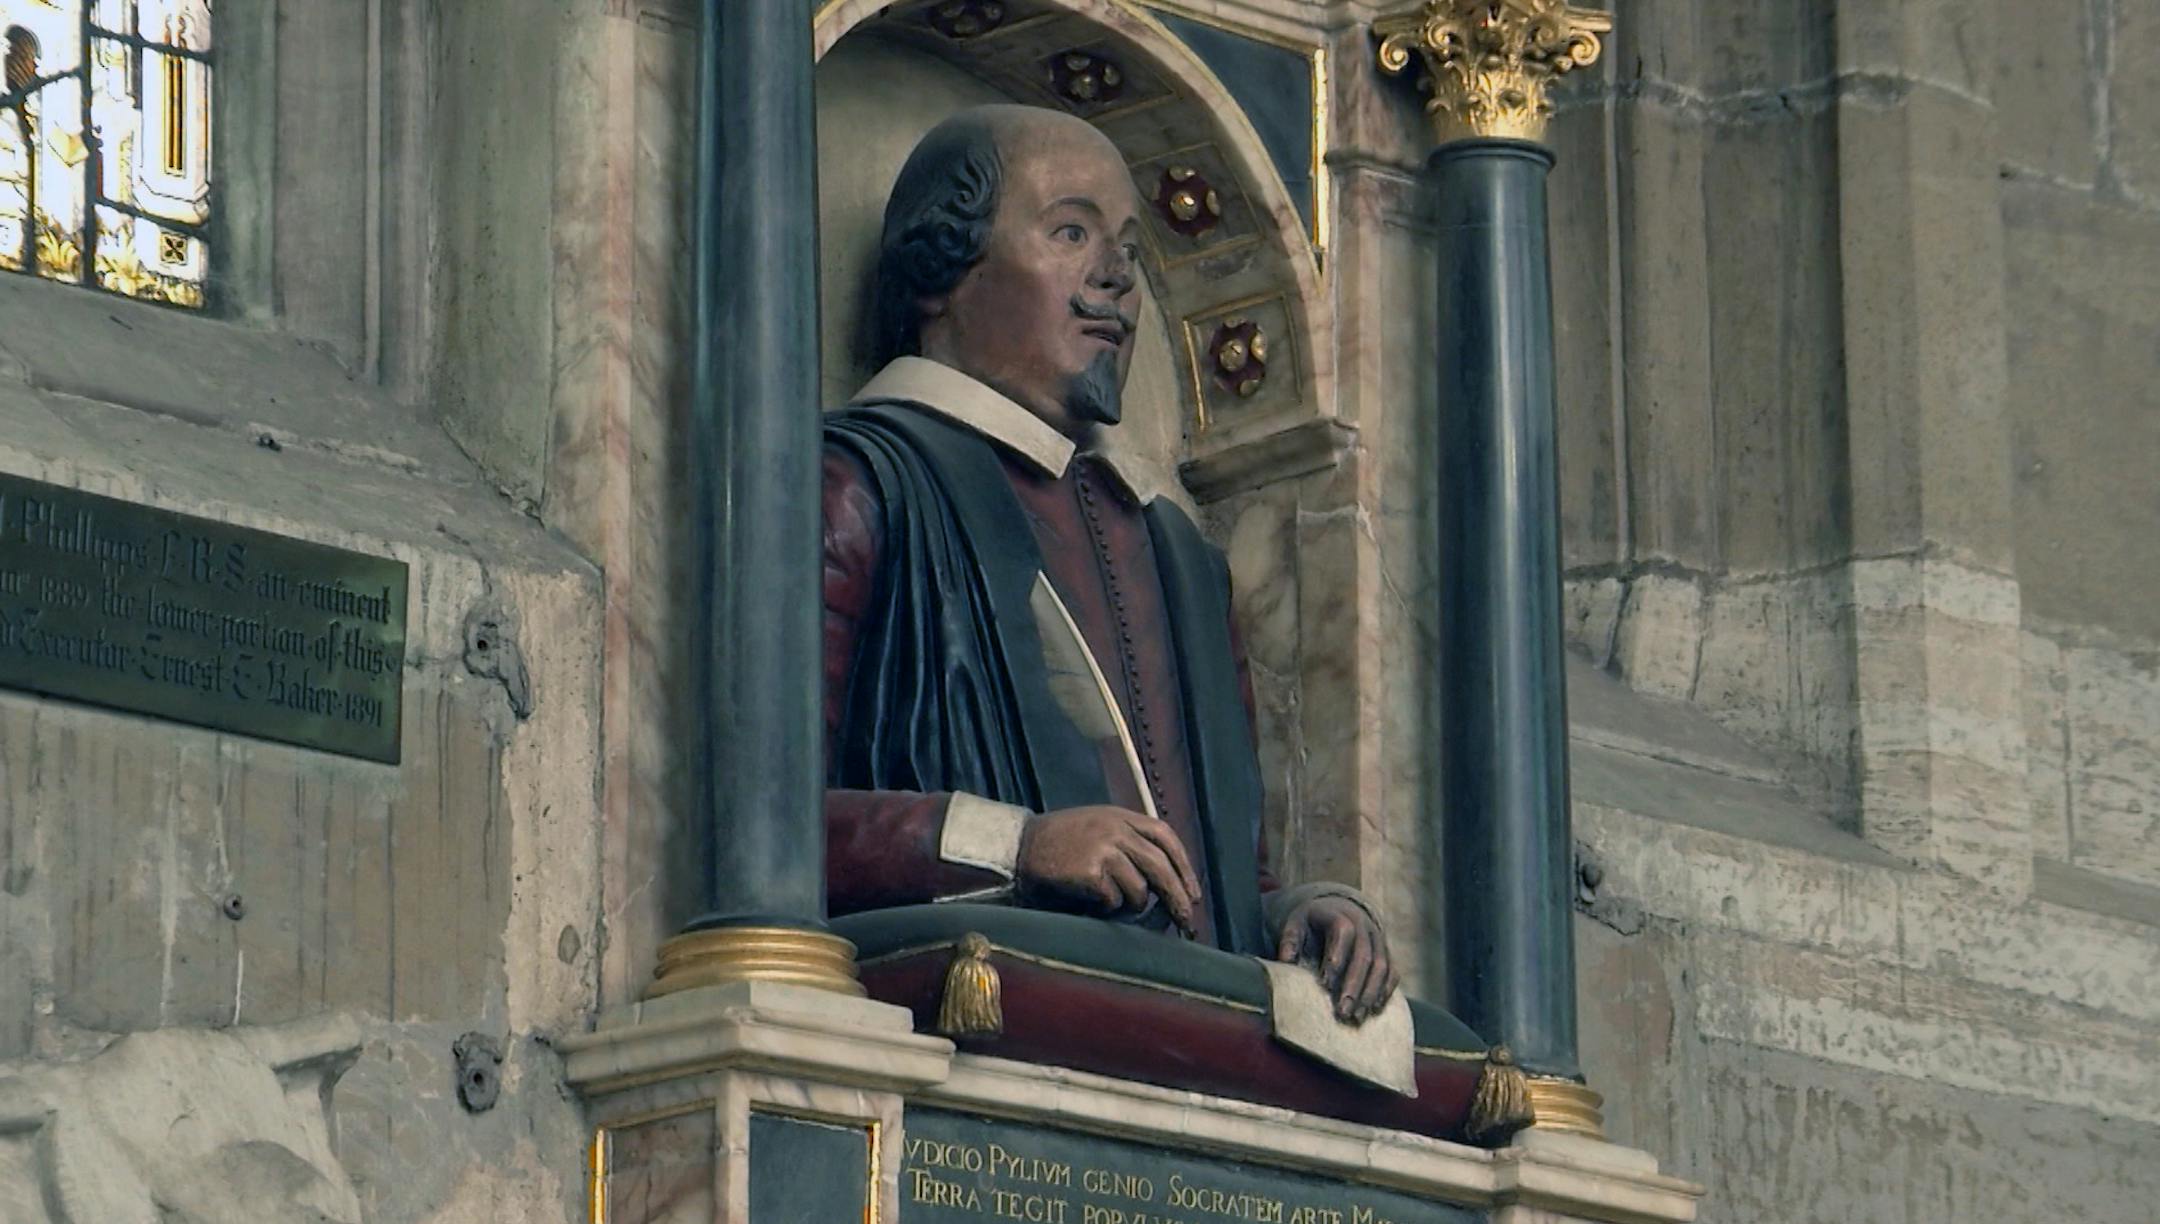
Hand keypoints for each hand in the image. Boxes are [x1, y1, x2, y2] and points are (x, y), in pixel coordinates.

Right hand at [1016, 806, 1200, 935]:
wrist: (1019, 848)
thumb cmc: (1059, 843)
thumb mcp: (1097, 826)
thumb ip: (1128, 840)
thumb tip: (1164, 879)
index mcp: (1120, 816)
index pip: (1165, 837)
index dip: (1184, 866)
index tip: (1193, 892)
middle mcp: (1116, 829)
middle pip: (1161, 867)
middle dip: (1178, 899)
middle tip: (1186, 921)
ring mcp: (1104, 849)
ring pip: (1139, 890)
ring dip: (1131, 904)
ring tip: (1110, 901)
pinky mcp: (1091, 871)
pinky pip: (1114, 901)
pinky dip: (1106, 907)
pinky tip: (1089, 900)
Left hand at [1276, 896, 1397, 1023]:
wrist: (1341, 909)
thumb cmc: (1314, 923)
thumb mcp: (1297, 923)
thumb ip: (1290, 940)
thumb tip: (1286, 961)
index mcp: (1339, 914)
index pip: (1343, 932)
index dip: (1336, 957)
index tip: (1325, 983)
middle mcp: (1363, 925)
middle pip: (1364, 955)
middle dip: (1354, 986)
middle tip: (1343, 1012)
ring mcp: (1378, 939)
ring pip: (1381, 966)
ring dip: (1370, 993)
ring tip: (1357, 1017)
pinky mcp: (1387, 952)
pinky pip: (1392, 972)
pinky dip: (1385, 990)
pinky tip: (1374, 1009)